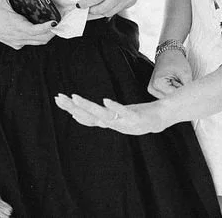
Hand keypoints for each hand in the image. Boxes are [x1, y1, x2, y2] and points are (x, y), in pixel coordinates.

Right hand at [0, 0, 56, 48]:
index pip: (36, 30)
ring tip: (54, 25)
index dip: (47, 27)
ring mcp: (16, 41)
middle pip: (41, 39)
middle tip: (60, 20)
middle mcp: (17, 36)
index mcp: (15, 25)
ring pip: (37, 42)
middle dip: (52, 32)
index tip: (56, 21)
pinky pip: (30, 42)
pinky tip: (41, 28)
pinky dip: (38, 37)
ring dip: (47, 36)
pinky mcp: (14, 43)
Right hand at [54, 93, 170, 134]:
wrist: (163, 118)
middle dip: (73, 108)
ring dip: (89, 108)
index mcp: (109, 122)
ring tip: (76, 98)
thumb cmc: (140, 115)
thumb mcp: (120, 114)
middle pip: (89, 117)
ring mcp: (125, 123)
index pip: (85, 118)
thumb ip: (106, 113)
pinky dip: (114, 107)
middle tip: (59, 98)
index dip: (71, 110)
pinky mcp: (137, 118)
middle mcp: (114, 124)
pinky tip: (105, 100)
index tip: (58, 99)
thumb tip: (93, 107)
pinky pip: (124, 113)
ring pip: (103, 116)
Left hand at [78, 0, 153, 18]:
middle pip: (103, 8)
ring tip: (93, 7)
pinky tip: (105, 4)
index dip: (86, 3)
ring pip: (109, 12)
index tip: (79, 5)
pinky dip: (108, 9)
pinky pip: (116, 10)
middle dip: (91, 10)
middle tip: (85, 7)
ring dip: (99, 12)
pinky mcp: (132, 3)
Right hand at [148, 49, 191, 98]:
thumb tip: (191, 98)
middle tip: (184, 82)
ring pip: (169, 98)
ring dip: (176, 92)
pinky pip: (167, 95)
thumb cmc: (175, 60)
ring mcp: (153, 90)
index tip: (190, 89)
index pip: (173, 97)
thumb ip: (187, 87)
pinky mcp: (156, 90)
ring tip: (178, 81)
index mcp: (157, 84)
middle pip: (170, 99)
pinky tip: (175, 83)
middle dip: (180, 93)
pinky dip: (173, 91)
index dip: (184, 94)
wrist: (168, 52)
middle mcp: (152, 89)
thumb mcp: (185, 72)